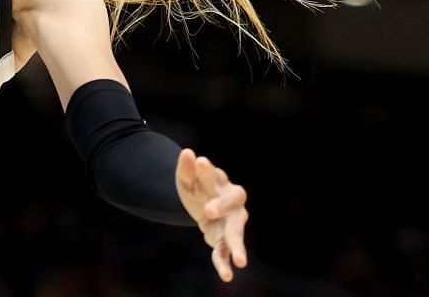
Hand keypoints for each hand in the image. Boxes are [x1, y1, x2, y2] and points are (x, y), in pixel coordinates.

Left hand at [177, 147, 248, 281]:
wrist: (201, 205)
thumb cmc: (197, 188)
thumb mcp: (187, 180)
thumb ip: (186, 170)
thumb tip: (187, 153)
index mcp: (220, 182)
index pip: (216, 175)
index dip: (208, 171)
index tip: (200, 162)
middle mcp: (232, 202)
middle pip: (233, 202)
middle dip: (222, 206)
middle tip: (209, 210)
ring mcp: (232, 222)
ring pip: (237, 231)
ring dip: (238, 246)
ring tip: (242, 262)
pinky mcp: (225, 239)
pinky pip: (226, 251)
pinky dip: (225, 263)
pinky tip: (227, 275)